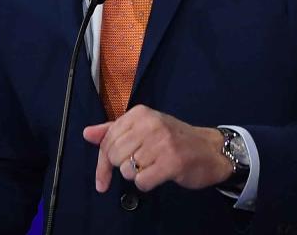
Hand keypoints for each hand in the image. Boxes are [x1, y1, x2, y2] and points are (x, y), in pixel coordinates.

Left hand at [82, 105, 232, 192]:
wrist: (210, 149)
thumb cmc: (174, 139)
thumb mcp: (144, 128)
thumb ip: (114, 131)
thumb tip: (87, 134)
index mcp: (140, 113)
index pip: (107, 139)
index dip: (102, 161)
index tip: (103, 177)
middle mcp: (150, 124)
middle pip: (114, 155)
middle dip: (122, 167)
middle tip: (139, 166)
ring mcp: (162, 142)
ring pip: (127, 170)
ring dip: (137, 175)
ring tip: (153, 166)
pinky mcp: (172, 162)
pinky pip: (142, 181)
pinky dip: (147, 184)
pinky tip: (158, 175)